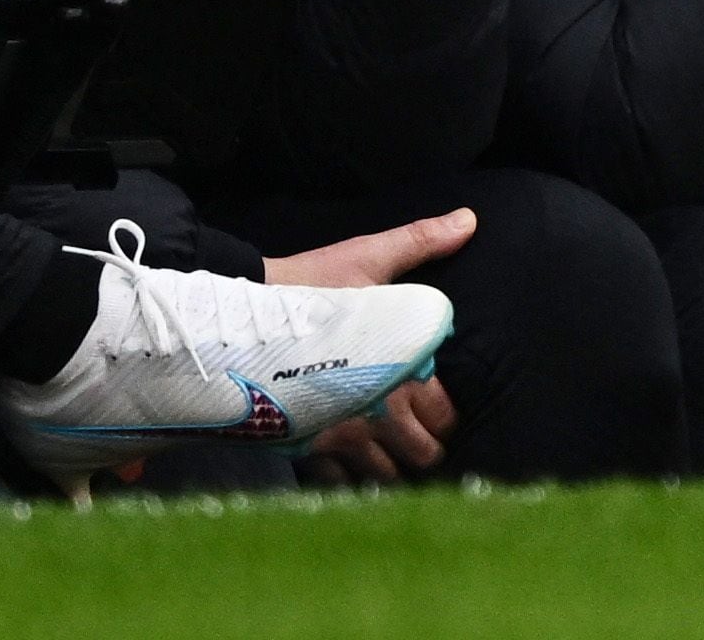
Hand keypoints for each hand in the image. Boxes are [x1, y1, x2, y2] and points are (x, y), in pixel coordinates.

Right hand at [264, 207, 472, 484]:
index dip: (447, 414)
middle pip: (421, 454)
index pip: (445, 414)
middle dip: (424, 446)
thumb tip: (468, 220)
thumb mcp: (367, 258)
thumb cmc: (308, 286)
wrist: (235, 315)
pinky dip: (348, 478)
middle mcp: (376, 413)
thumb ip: (421, 242)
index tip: (438, 407)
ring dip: (389, 467)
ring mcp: (340, 438)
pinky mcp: (305, 450)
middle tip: (415, 433)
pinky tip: (347, 464)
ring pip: (384, 477)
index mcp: (402, 369)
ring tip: (385, 451)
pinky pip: (338, 484)